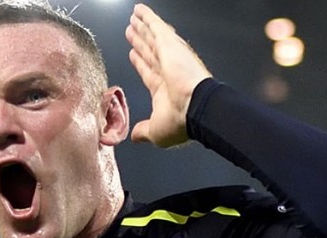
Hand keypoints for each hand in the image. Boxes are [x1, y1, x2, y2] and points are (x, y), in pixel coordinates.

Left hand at [126, 3, 212, 147]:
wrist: (194, 107)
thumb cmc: (180, 121)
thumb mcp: (156, 130)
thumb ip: (144, 131)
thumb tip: (135, 136)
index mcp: (165, 91)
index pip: (149, 72)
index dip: (141, 64)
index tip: (134, 55)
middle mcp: (168, 71)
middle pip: (150, 52)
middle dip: (141, 43)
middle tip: (132, 32)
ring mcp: (169, 56)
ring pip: (152, 38)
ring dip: (143, 28)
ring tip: (133, 20)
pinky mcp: (169, 45)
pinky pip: (156, 27)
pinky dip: (148, 18)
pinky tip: (139, 11)